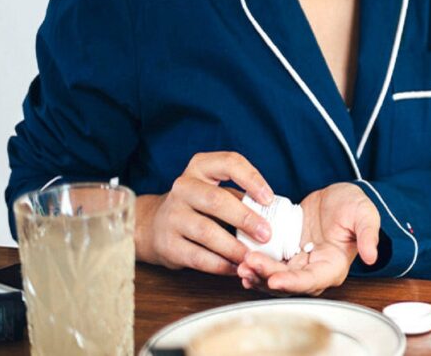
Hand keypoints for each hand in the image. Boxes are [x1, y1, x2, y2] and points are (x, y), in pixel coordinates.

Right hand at [135, 151, 274, 275]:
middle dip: (245, 218)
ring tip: (252, 256)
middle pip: (216, 200)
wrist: (153, 225)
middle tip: (267, 234)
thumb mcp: (216, 190)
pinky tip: (236, 267)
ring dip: (234, 246)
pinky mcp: (167, 244)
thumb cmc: (198, 205)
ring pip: (206, 231)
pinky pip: (197, 257)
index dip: (252, 179)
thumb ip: (241, 197)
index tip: (269, 199)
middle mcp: (183, 188)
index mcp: (200, 167)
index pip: (229, 163)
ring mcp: (172, 216)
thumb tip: (277, 214)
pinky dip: (220, 265)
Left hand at [238, 183, 379, 294]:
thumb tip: (372, 256)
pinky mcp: (286, 256)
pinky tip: (241, 263)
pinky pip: (269, 267)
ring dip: (258, 275)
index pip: (313, 281)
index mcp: (334, 266)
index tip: (275, 279)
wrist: (336, 197)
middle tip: (249, 264)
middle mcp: (314, 271)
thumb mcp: (365, 214)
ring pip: (275, 279)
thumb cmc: (352, 205)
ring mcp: (298, 265)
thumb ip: (368, 235)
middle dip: (267, 277)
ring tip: (242, 265)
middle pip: (288, 283)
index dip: (293, 283)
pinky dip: (256, 268)